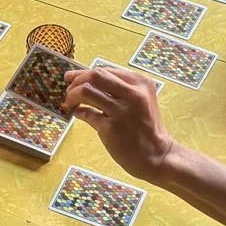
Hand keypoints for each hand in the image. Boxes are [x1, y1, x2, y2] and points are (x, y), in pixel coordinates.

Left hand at [63, 67, 175, 182]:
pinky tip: (77, 114)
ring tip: (70, 102)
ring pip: (87, 91)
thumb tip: (86, 79)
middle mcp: (133, 93)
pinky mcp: (112, 127)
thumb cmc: (146, 127)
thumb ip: (119, 89)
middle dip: (76, 81)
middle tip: (68, 90)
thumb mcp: (141, 100)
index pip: (105, 70)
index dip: (84, 73)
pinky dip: (78, 112)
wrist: (157, 155)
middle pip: (94, 75)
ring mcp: (122, 110)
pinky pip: (87, 114)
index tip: (71, 77)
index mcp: (141, 82)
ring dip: (72, 95)